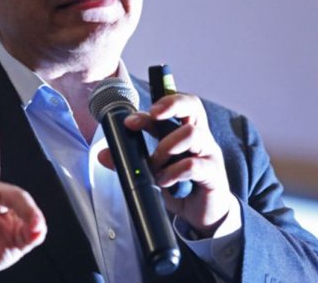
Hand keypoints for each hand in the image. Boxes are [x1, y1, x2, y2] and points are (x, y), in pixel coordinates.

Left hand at [98, 94, 232, 237]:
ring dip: (166, 146)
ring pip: (192, 134)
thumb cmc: (180, 183)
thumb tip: (104, 154)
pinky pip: (194, 164)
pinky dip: (174, 171)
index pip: (175, 104)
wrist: (203, 213)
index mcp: (183, 129)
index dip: (155, 105)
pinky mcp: (213, 173)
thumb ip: (130, 160)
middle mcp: (199, 135)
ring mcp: (209, 153)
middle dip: (171, 105)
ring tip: (154, 164)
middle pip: (193, 105)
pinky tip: (164, 181)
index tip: (131, 120)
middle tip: (152, 115)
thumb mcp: (152, 169)